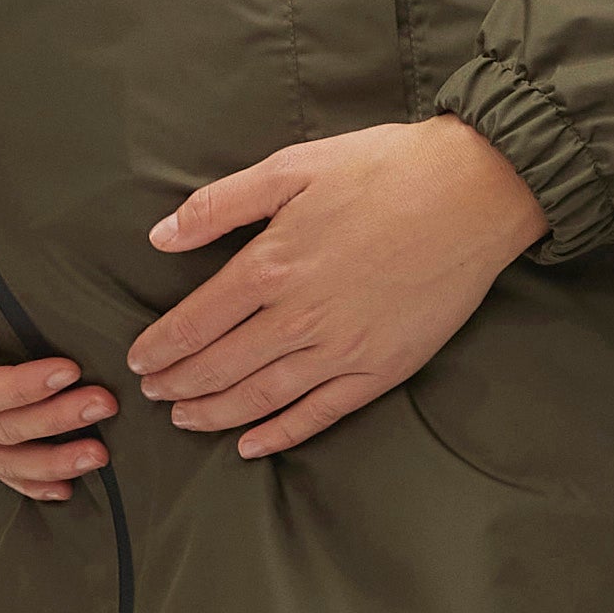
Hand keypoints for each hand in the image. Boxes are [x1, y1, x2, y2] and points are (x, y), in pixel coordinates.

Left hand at [127, 120, 548, 458]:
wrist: (474, 193)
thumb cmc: (384, 169)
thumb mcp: (292, 168)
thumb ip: (220, 205)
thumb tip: (161, 237)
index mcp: (272, 265)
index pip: (196, 322)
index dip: (161, 346)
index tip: (139, 359)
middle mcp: (300, 317)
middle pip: (220, 366)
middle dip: (179, 385)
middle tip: (151, 394)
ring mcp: (343, 350)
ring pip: (261, 396)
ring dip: (215, 414)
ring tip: (185, 420)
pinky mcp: (382, 369)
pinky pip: (320, 414)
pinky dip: (280, 434)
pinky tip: (251, 445)